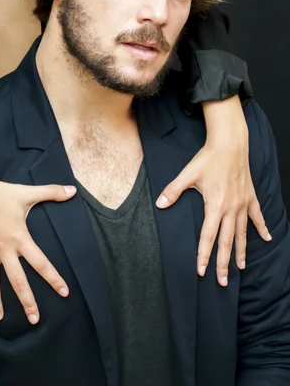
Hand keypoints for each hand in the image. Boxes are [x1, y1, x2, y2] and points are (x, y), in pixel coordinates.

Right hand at [0, 177, 75, 322]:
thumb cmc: (1, 193)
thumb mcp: (28, 193)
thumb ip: (52, 192)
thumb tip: (73, 190)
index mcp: (21, 239)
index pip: (41, 264)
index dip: (54, 279)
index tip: (64, 292)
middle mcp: (4, 251)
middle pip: (18, 281)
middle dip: (27, 301)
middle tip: (34, 319)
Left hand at [155, 100, 270, 285]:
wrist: (229, 144)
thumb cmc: (208, 159)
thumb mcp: (187, 175)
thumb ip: (173, 191)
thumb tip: (159, 204)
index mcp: (215, 206)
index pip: (208, 237)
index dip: (204, 255)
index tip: (202, 272)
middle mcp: (231, 209)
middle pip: (226, 242)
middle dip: (223, 263)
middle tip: (221, 282)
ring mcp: (243, 204)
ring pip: (243, 233)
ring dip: (241, 252)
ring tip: (240, 268)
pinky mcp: (251, 197)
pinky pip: (258, 216)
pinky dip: (262, 228)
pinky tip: (268, 239)